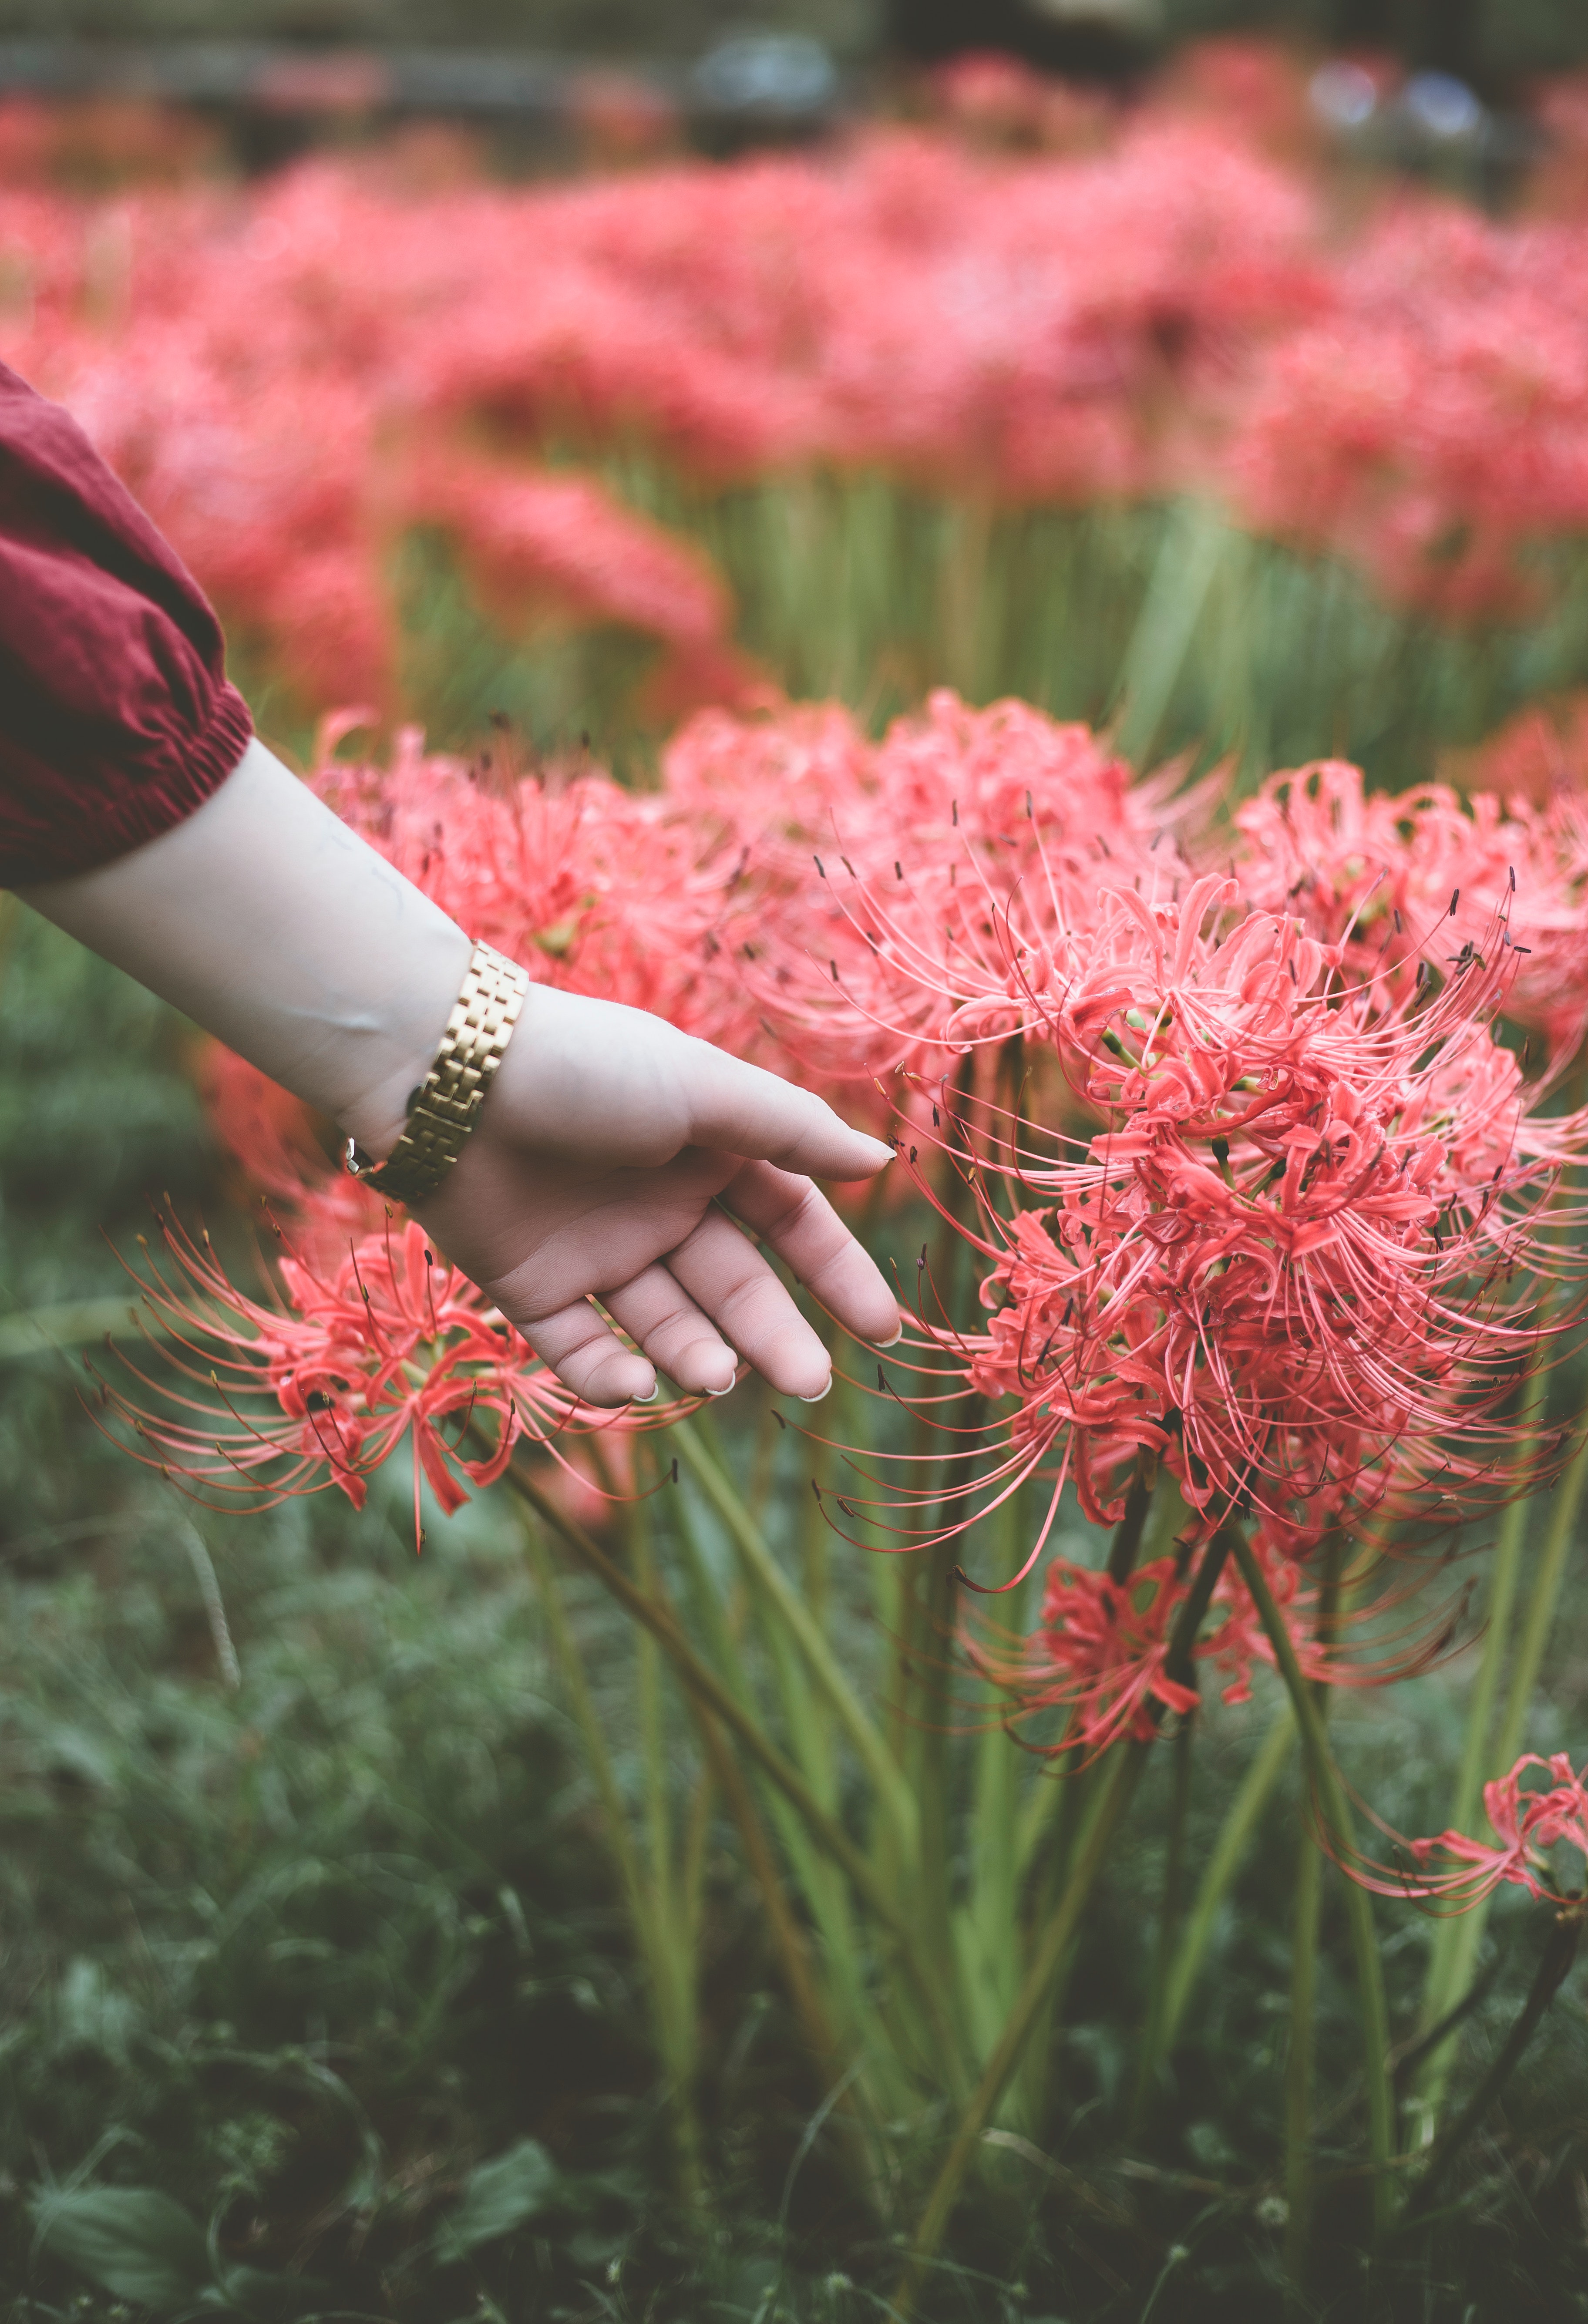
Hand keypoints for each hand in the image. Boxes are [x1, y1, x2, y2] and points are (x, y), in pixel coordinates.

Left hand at [21, 741, 897, 1404]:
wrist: (449, 1078)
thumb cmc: (586, 1068)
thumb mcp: (703, 1088)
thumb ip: (793, 1131)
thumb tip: (881, 1161)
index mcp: (708, 1152)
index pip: (790, 1222)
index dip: (834, 1272)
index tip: (879, 1328)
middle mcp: (659, 1206)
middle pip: (734, 1286)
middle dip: (775, 1336)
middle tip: (809, 1385)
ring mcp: (595, 1250)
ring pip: (665, 1323)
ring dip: (699, 1354)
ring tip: (719, 1374)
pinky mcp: (529, 1287)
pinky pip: (580, 1348)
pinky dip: (611, 1375)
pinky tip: (641, 1383)